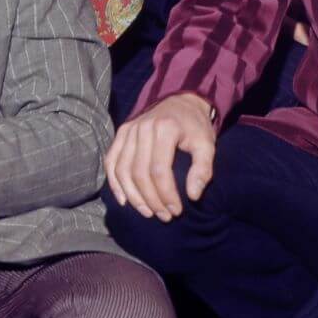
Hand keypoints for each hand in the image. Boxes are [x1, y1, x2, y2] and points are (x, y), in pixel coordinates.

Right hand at [105, 92, 215, 220]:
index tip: (175, 211)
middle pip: (139, 172)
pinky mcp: (121, 133)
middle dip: (150, 199)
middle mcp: (142, 128)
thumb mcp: (207, 145)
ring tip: (147, 212)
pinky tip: (123, 200)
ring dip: (132, 195)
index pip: (159, 170)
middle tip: (163, 216)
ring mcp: (129, 129)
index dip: (166, 194)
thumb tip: (192, 196)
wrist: (181, 101)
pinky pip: (111, 160)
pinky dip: (114, 182)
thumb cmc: (194, 126)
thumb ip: (203, 170)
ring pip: (122, 169)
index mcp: (165, 129)